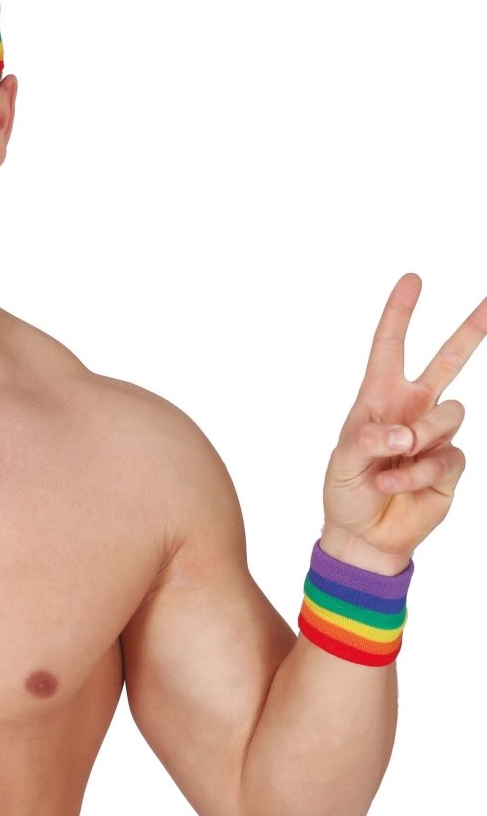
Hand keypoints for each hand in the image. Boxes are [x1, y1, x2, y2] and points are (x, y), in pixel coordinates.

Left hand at [321, 274, 486, 572]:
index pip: (390, 347)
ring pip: (450, 413)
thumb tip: (405, 432)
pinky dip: (417, 472)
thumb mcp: (343, 461)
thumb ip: (369, 440)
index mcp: (379, 397)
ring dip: (420, 437)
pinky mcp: (451, 464)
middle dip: (472, 330)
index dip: (400, 315)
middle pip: (449, 360)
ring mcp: (435, 435)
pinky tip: (396, 484)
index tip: (413, 280)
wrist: (363, 535)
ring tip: (392, 458)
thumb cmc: (346, 491)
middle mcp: (412, 409)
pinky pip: (448, 456)